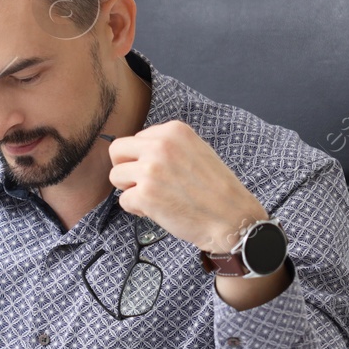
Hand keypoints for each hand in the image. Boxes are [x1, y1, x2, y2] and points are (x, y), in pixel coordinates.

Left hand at [107, 120, 266, 253]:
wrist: (232, 218)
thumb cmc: (215, 190)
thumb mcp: (196, 150)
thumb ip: (168, 146)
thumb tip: (137, 151)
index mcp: (174, 131)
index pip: (136, 139)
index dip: (143, 158)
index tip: (161, 173)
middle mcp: (160, 145)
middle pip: (117, 151)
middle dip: (126, 169)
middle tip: (144, 184)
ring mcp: (151, 169)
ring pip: (115, 176)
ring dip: (131, 189)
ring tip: (155, 198)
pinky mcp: (145, 194)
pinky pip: (123, 200)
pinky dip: (137, 209)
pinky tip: (159, 211)